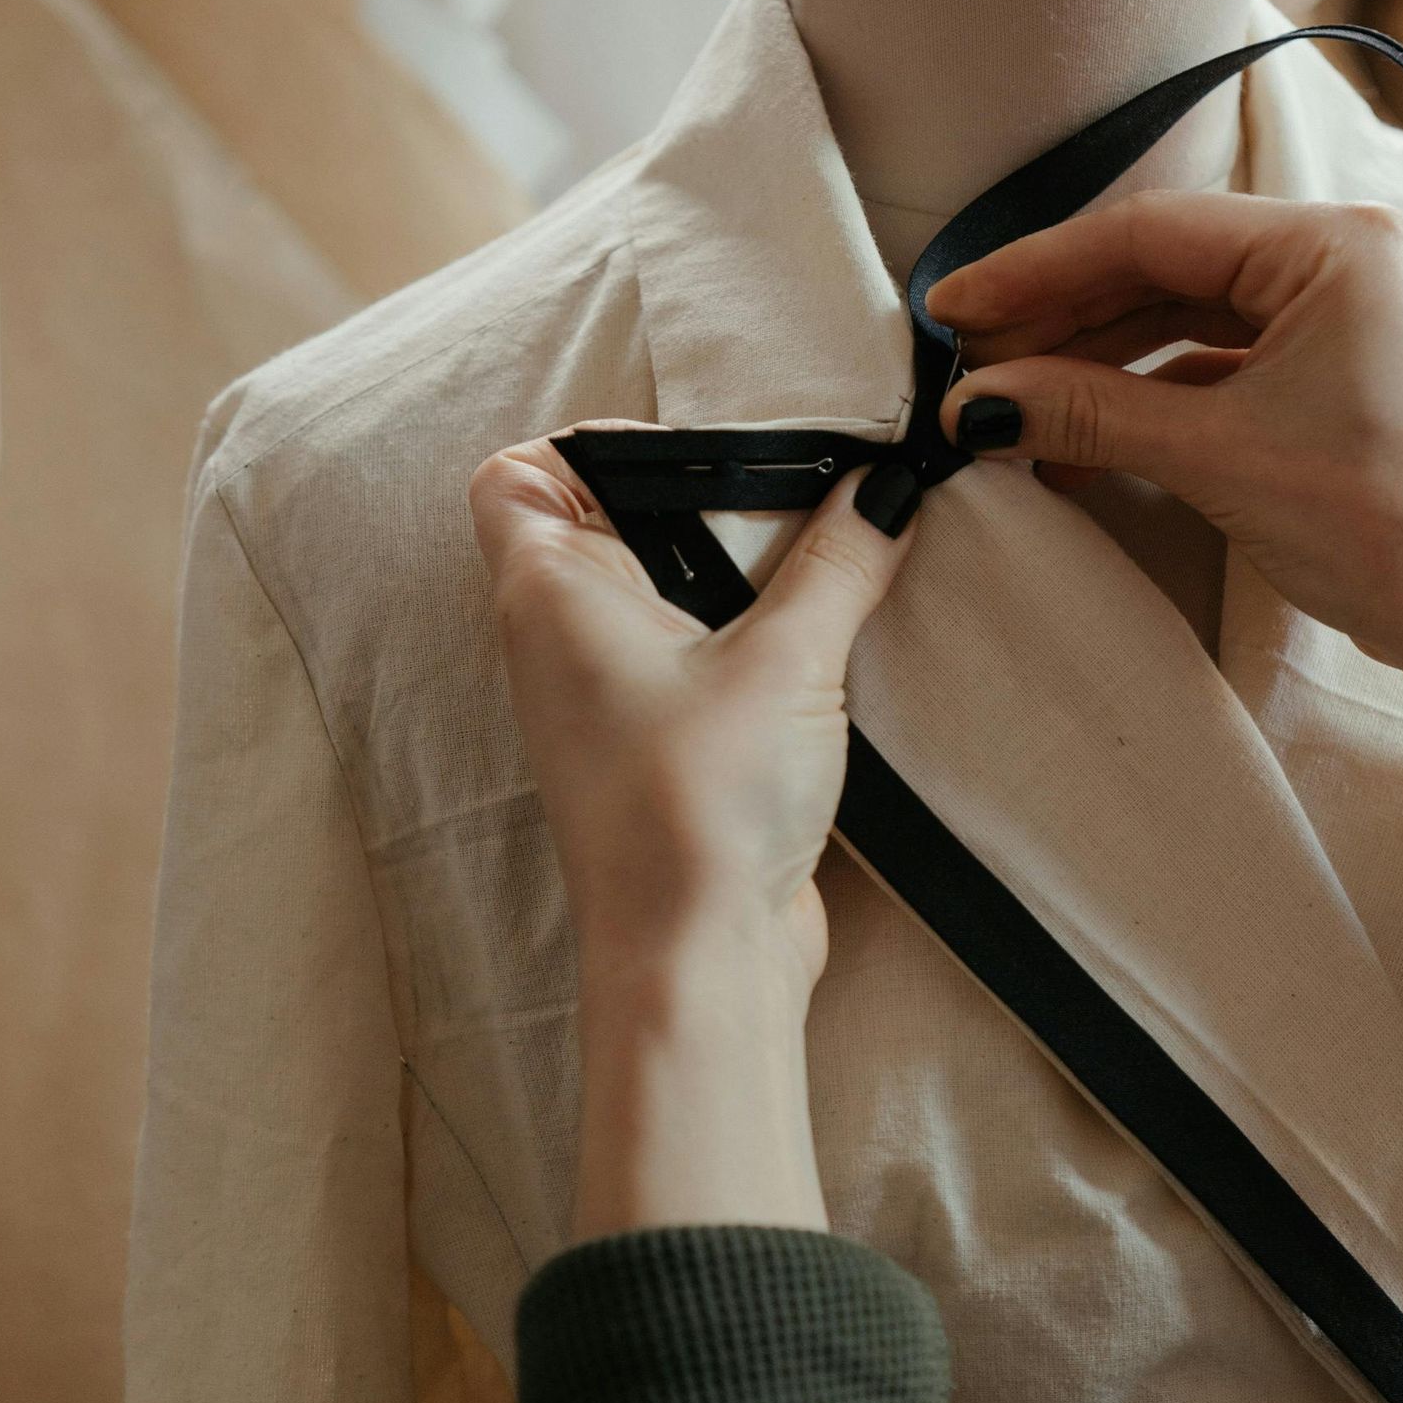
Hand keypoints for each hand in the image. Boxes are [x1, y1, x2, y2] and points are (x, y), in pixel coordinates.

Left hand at [469, 438, 911, 1233]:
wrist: (701, 960)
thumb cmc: (698, 805)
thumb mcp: (787, 658)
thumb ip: (838, 559)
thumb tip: (885, 486)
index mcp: (548, 591)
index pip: (517, 474)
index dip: (588, 443)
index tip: (698, 448)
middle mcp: (560, 638)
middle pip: (606, 521)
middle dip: (699, 498)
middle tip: (797, 487)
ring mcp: (606, 697)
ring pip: (660, 590)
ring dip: (736, 570)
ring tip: (827, 550)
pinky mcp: (660, 745)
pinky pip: (695, 655)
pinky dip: (749, 633)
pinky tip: (828, 629)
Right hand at [931, 191, 1402, 866]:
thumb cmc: (1387, 531)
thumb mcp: (1216, 457)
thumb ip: (1086, 411)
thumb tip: (979, 404)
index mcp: (1343, 243)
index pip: (1152, 232)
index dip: (1037, 270)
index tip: (955, 307)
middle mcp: (1362, 251)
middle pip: (1172, 263)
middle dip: (1064, 315)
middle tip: (970, 358)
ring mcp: (1366, 306)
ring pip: (1199, 309)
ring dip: (1105, 352)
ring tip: (1015, 395)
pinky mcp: (1360, 361)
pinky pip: (1236, 351)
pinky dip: (1161, 383)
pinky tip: (1089, 420)